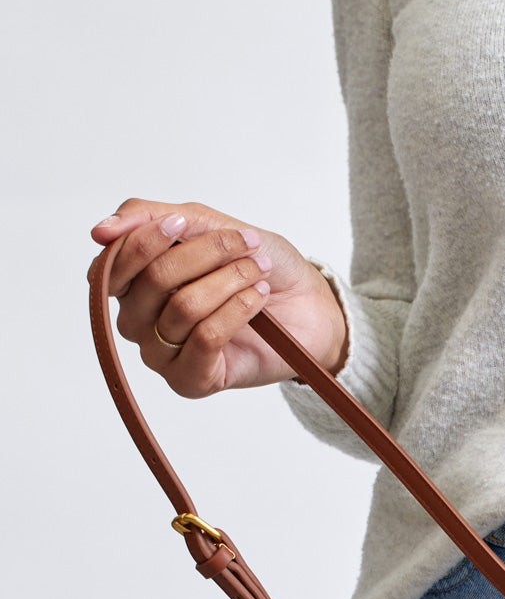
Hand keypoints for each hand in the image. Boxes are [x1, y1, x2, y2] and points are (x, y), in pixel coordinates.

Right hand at [88, 198, 348, 396]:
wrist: (309, 308)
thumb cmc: (257, 264)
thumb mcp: (207, 223)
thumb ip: (152, 217)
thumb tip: (101, 229)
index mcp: (131, 283)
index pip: (114, 262)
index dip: (147, 239)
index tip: (186, 222)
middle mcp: (137, 321)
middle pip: (153, 279)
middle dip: (206, 253)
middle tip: (247, 244)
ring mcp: (161, 354)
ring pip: (184, 307)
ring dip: (230, 280)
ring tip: (259, 271)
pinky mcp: (191, 380)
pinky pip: (205, 337)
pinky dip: (238, 309)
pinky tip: (258, 298)